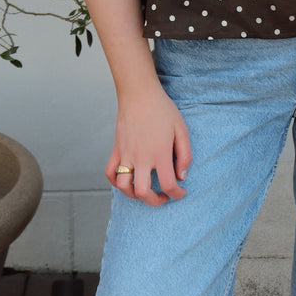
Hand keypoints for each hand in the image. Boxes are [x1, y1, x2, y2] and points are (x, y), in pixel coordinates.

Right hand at [105, 88, 191, 206]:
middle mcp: (141, 157)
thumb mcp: (181, 128)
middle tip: (163, 196)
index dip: (177, 194)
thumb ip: (185, 154)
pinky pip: (110, 173)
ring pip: (123, 186)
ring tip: (145, 189)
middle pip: (143, 193)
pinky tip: (127, 179)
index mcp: (160, 153)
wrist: (139, 93)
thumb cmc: (162, 109)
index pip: (168, 184)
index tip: (181, 192)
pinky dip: (116, 181)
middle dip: (154, 201)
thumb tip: (181, 176)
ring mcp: (126, 154)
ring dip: (134, 194)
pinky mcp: (116, 149)